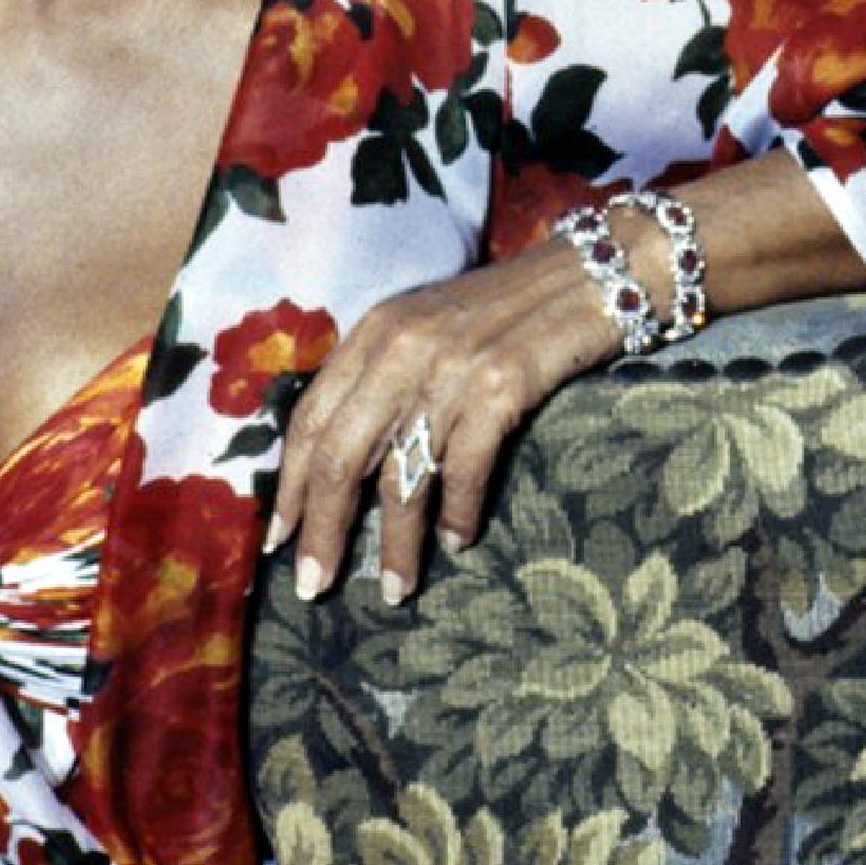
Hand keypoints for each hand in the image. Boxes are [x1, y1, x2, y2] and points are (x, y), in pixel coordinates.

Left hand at [267, 235, 619, 604]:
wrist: (588, 275)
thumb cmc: (504, 310)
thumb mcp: (426, 328)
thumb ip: (383, 376)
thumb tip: (343, 463)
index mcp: (374, 331)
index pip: (311, 417)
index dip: (290, 484)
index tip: (277, 539)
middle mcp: (401, 347)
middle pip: (341, 455)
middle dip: (323, 528)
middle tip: (313, 586)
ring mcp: (450, 367)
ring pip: (402, 474)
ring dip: (396, 543)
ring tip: (395, 589)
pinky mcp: (502, 385)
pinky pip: (465, 468)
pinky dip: (458, 513)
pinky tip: (459, 541)